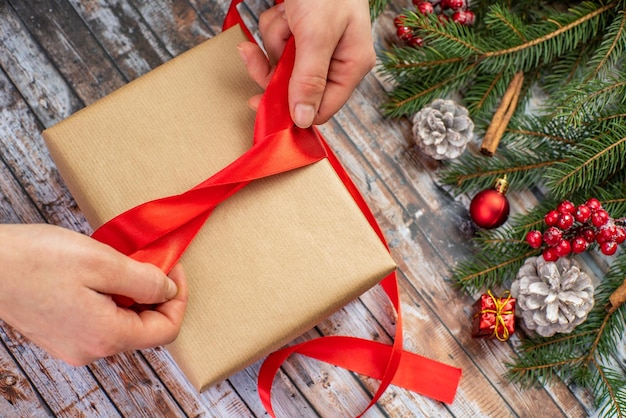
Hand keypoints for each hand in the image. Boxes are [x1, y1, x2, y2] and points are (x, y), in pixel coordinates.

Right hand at [0, 224, 187, 365]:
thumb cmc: (36, 260)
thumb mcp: (102, 262)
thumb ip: (144, 280)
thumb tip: (169, 291)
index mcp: (106, 336)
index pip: (166, 331)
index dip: (178, 299)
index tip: (174, 269)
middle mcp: (91, 349)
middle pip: (145, 328)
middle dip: (155, 294)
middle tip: (149, 260)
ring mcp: (73, 345)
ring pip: (123, 323)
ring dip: (132, 294)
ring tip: (121, 264)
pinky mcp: (60, 334)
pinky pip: (101, 320)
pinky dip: (111, 298)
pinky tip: (98, 274)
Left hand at [238, 0, 375, 127]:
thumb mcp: (316, 35)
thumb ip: (309, 79)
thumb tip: (303, 119)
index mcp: (352, 65)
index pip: (322, 108)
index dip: (292, 110)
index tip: (260, 103)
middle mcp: (337, 60)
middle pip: (297, 89)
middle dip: (274, 68)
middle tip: (252, 55)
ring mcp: (319, 47)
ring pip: (284, 65)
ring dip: (273, 41)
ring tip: (283, 16)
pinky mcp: (302, 34)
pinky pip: (279, 44)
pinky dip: (274, 27)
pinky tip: (282, 10)